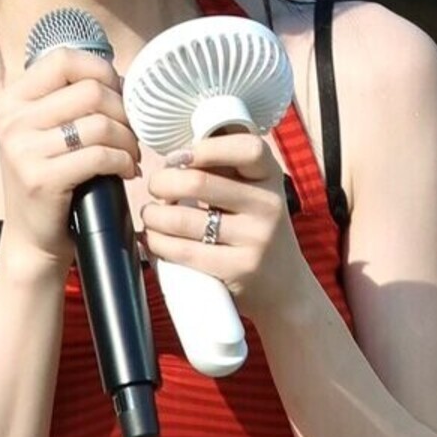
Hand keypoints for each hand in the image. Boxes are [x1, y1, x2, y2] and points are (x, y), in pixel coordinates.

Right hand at [0, 48, 140, 275]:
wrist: (32, 239)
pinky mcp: (40, 179)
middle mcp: (11, 121)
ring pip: (100, 124)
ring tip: (131, 155)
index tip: (118, 95)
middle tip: (131, 134)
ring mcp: (22, 150)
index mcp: (10, 101)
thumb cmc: (51, 181)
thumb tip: (119, 77)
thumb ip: (69, 101)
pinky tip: (126, 171)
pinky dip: (124, 161)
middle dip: (124, 112)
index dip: (101, 71)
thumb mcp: (46, 133)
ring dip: (128, 140)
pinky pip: (100, 156)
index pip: (64, 60)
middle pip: (90, 91)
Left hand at [140, 133, 304, 321]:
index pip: (245, 148)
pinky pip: (183, 251)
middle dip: (162, 182)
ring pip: (182, 219)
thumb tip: (173, 161)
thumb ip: (224, 173)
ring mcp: (256, 239)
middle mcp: (268, 205)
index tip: (179, 158)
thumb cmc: (256, 232)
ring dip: (153, 215)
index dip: (205, 148)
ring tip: (151, 216)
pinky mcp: (239, 269)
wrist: (285, 288)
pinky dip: (157, 242)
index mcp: (271, 177)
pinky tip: (154, 238)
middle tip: (156, 188)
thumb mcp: (254, 194)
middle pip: (199, 182)